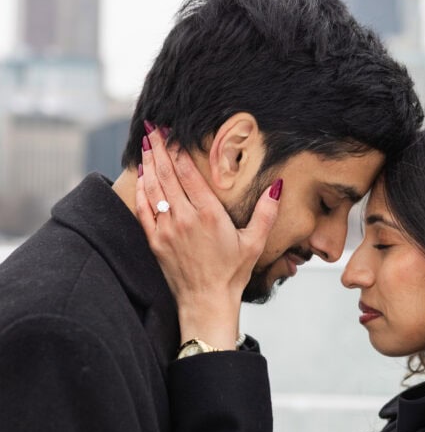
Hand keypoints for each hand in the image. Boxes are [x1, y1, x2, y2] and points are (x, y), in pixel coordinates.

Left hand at [136, 127, 281, 348]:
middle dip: (160, 149)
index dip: (179, 151)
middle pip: (167, 175)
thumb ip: (266, 212)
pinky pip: (143, 209)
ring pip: (153, 188)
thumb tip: (276, 186)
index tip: (174, 134)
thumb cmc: (232, 274)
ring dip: (149, 164)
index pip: (188, 174)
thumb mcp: (255, 242)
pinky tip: (141, 176)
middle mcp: (185, 218)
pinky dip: (141, 189)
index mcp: (209, 214)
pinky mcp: (155, 241)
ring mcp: (166, 230)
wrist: (206, 302)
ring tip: (146, 144)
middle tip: (153, 130)